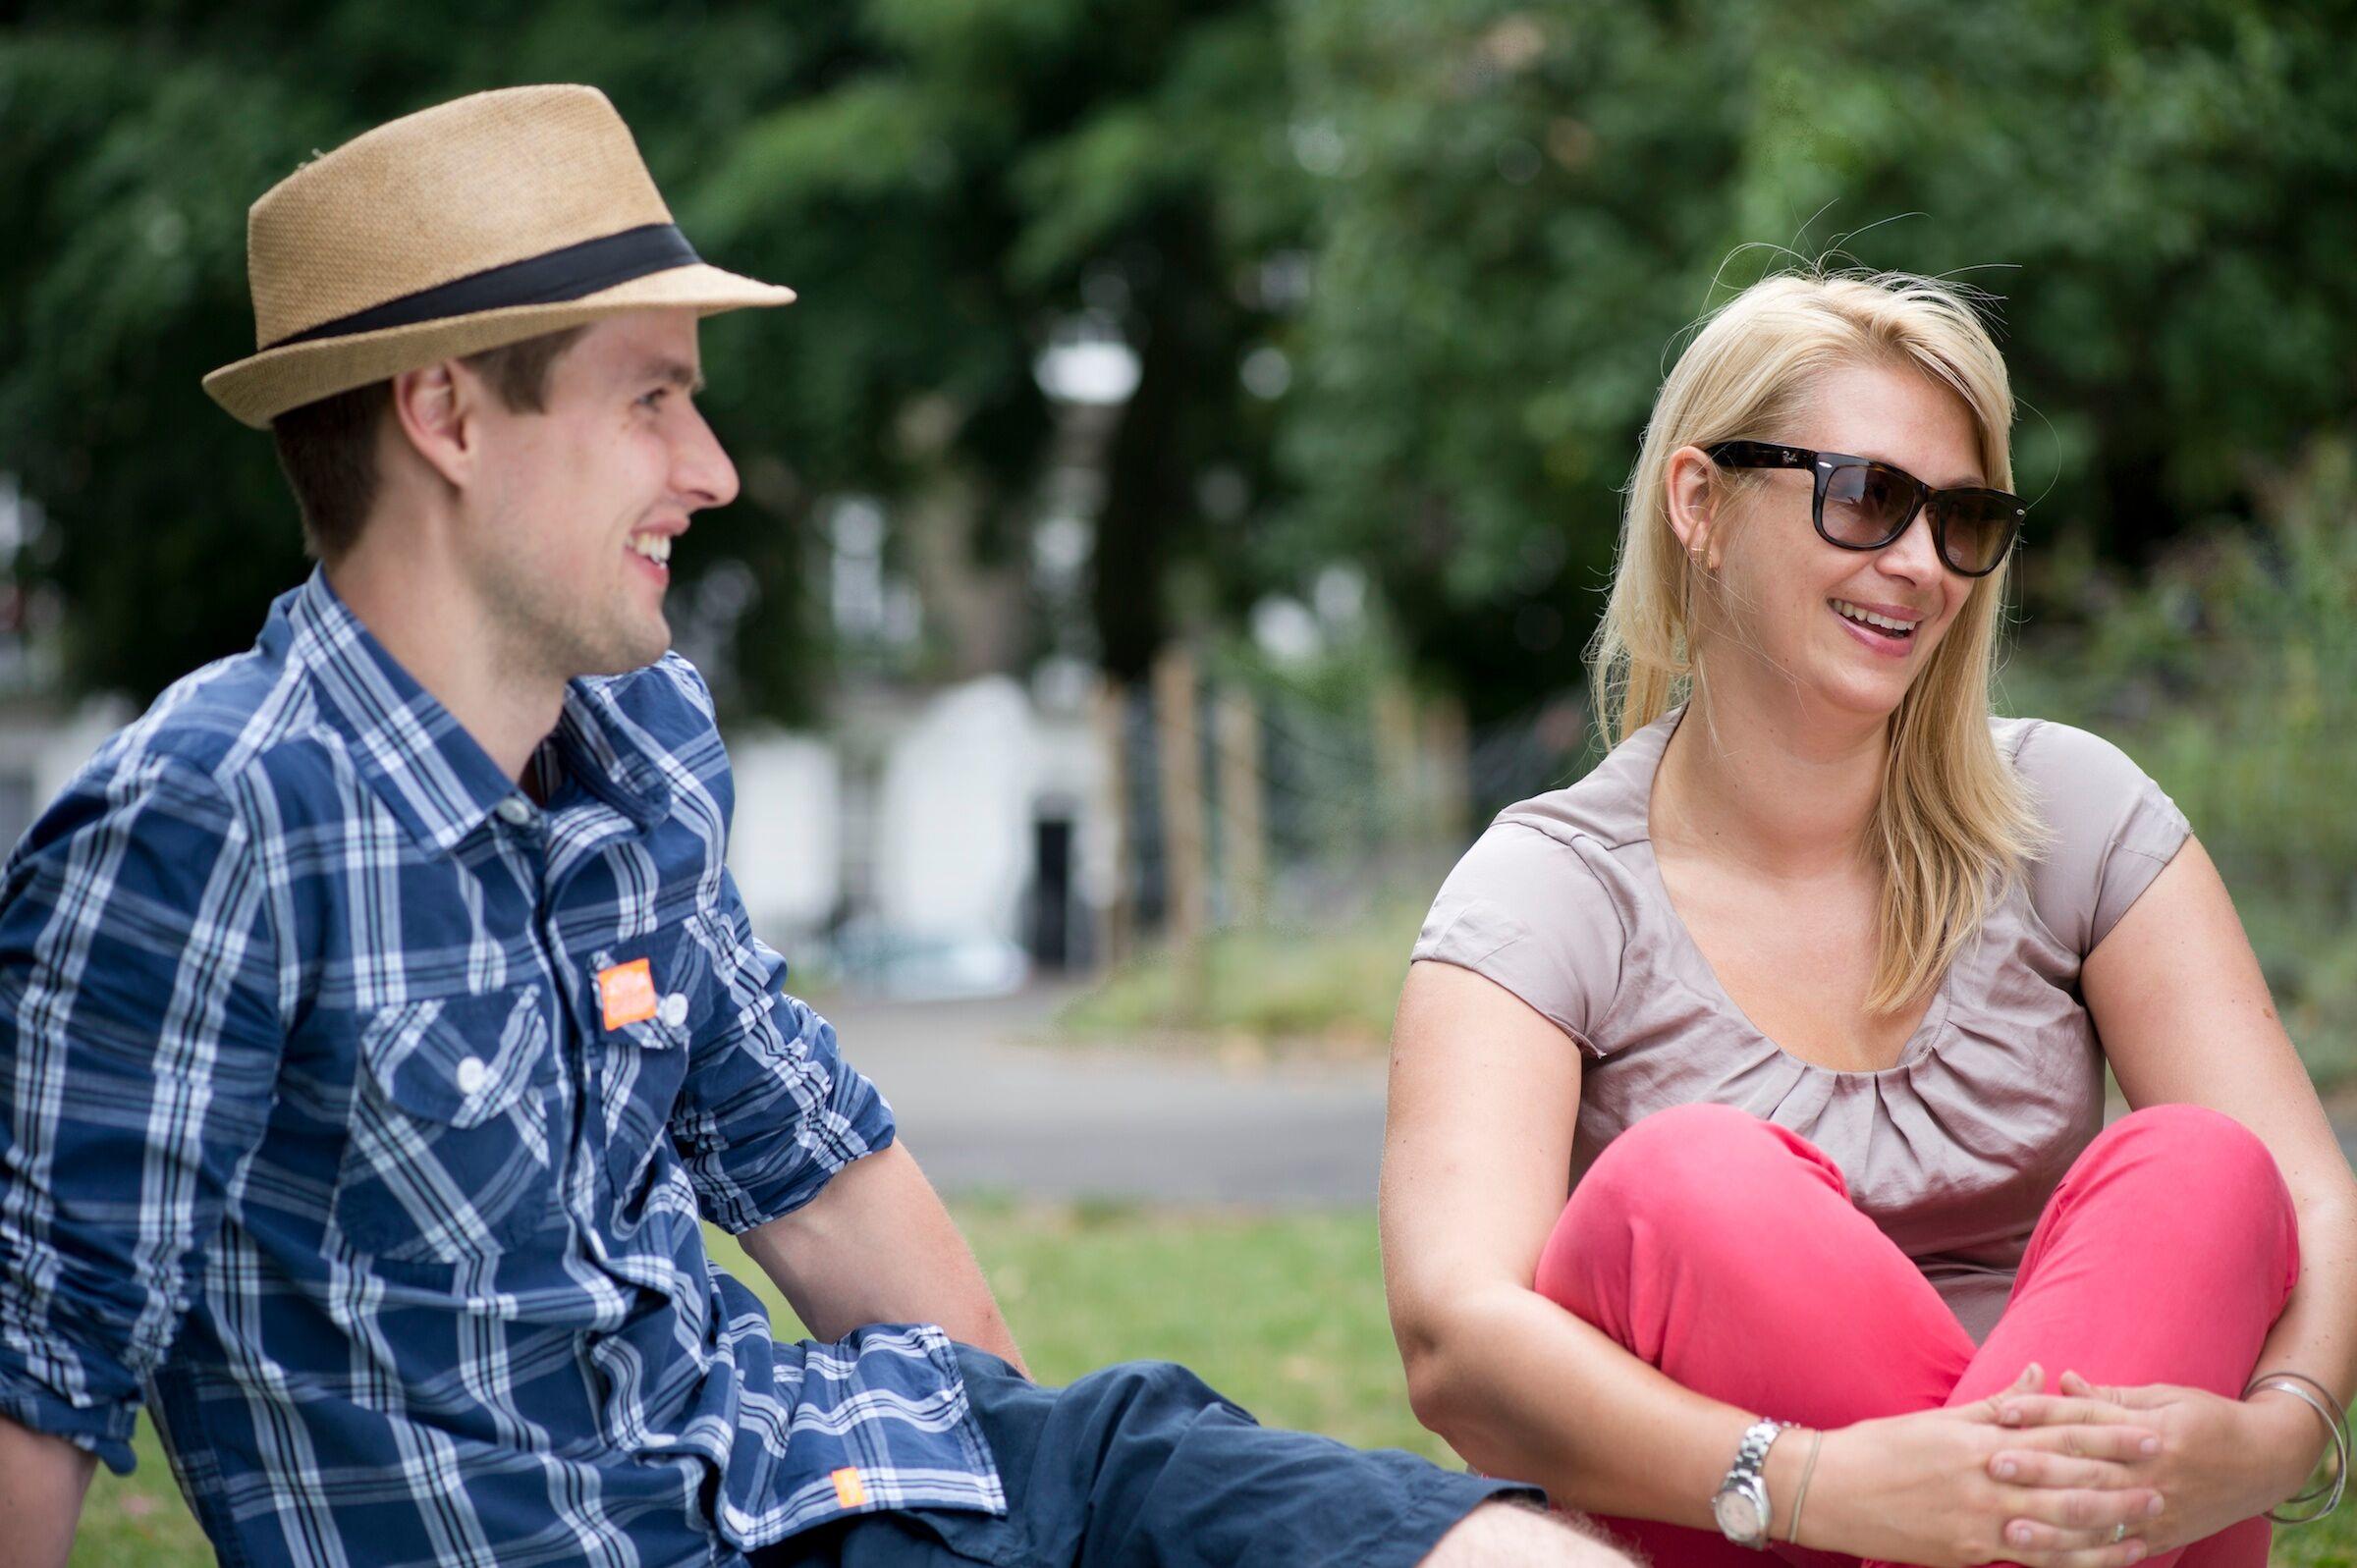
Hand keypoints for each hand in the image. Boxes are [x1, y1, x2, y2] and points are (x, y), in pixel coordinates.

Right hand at [1805, 1364, 2163, 1567]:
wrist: (1827, 1490)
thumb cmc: (1879, 1448)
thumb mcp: (1938, 1418)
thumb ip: (1996, 1403)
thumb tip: (2040, 1373)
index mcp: (1979, 1439)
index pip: (2056, 1434)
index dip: (2107, 1434)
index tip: (2148, 1430)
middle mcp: (1986, 1478)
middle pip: (2068, 1478)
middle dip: (2122, 1477)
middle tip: (2167, 1472)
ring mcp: (1980, 1519)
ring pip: (2059, 1523)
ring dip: (2109, 1522)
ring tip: (2149, 1518)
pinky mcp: (1969, 1551)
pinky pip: (2033, 1559)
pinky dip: (2073, 1560)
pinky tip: (2102, 1559)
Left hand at [1981, 1369, 2322, 1556]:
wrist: (2270, 1459)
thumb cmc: (2209, 1418)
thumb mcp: (2164, 1397)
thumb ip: (2109, 1396)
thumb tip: (2059, 1380)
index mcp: (2149, 1429)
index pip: (2086, 1419)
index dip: (2043, 1413)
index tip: (2002, 1412)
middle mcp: (2153, 1471)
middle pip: (2086, 1470)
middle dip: (2038, 1469)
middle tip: (1993, 1466)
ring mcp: (2161, 1508)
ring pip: (2100, 1519)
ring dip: (2054, 1525)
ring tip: (2013, 1528)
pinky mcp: (2167, 1535)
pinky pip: (2123, 1551)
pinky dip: (2090, 1558)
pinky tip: (2055, 1561)